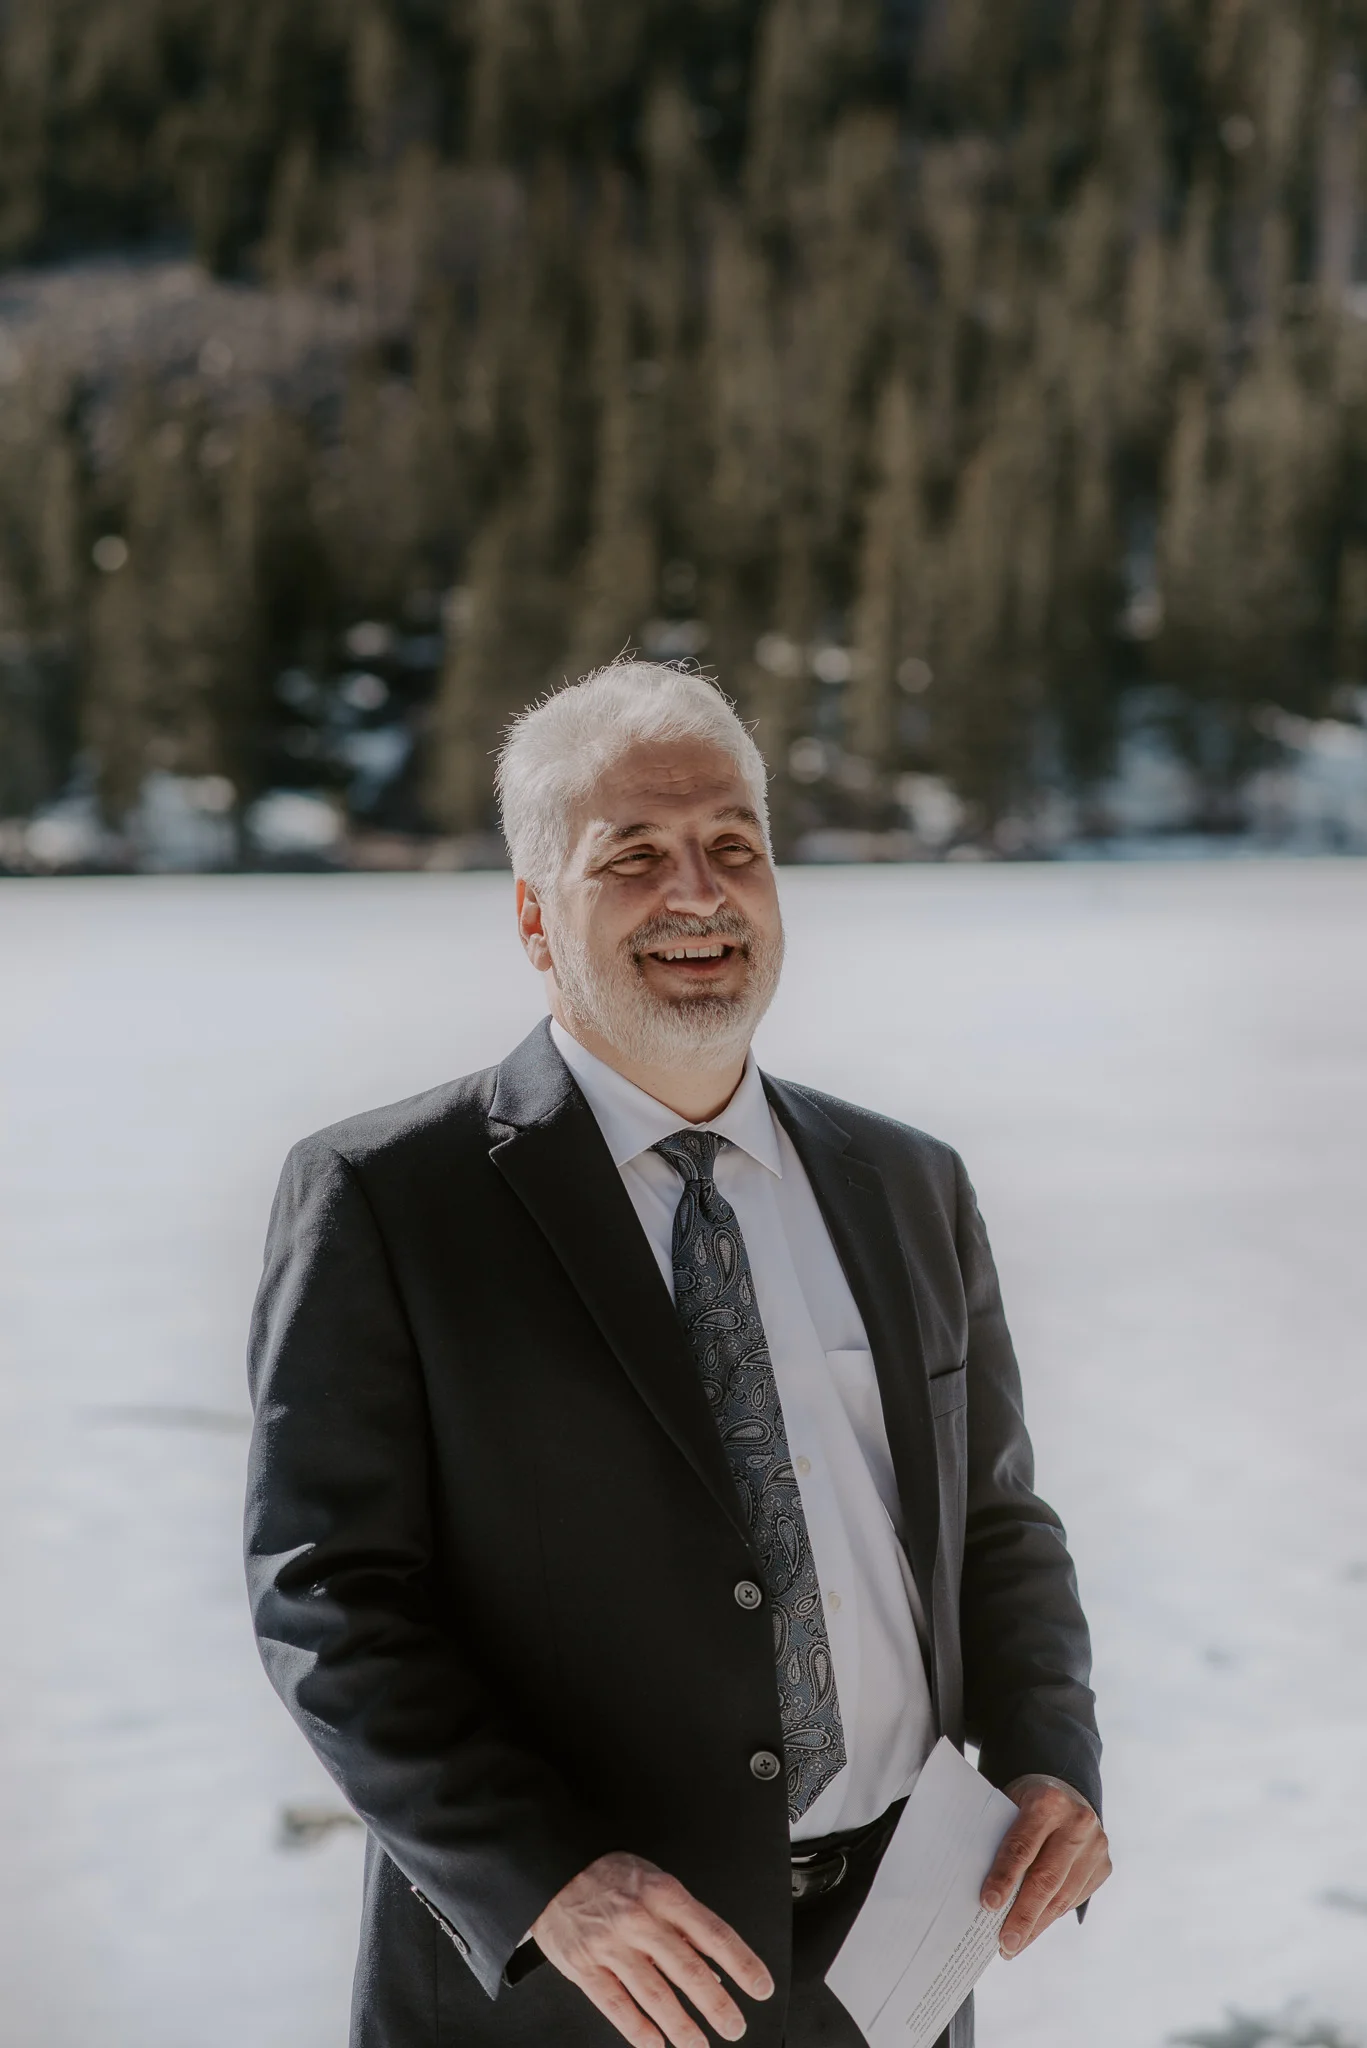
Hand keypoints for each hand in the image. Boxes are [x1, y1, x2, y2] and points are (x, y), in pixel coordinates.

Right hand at [531, 1851, 774, 2047]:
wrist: (552, 1868)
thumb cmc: (608, 1875)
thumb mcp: (652, 1880)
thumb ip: (680, 1919)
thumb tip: (711, 1961)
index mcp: (663, 1894)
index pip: (713, 1933)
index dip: (742, 1963)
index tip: (760, 1987)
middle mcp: (639, 1920)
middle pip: (687, 1969)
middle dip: (716, 2004)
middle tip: (735, 2026)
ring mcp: (610, 1945)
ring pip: (654, 1994)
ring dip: (682, 2026)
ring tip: (700, 2046)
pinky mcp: (584, 1966)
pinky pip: (615, 2004)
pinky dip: (638, 2029)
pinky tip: (656, 2044)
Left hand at [980, 1774, 1110, 1958]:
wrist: (1065, 1793)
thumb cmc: (1024, 1804)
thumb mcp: (1009, 1805)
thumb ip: (999, 1838)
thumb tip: (981, 1893)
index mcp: (1048, 1801)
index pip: (1023, 1846)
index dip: (1005, 1878)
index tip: (988, 1905)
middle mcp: (1078, 1822)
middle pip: (1047, 1879)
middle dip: (1023, 1915)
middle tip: (1004, 1943)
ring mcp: (1096, 1845)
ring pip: (1063, 1896)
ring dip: (1037, 1925)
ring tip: (1013, 1945)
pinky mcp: (1104, 1865)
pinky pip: (1074, 1899)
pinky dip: (1051, 1916)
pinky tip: (1033, 1929)